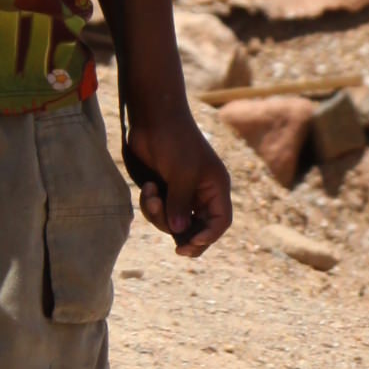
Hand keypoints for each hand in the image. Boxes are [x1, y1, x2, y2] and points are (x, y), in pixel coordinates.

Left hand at [128, 105, 231, 259]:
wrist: (152, 118)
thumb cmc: (174, 140)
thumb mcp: (181, 173)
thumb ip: (181, 204)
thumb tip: (179, 233)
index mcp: (215, 187)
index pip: (221, 221)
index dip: (209, 236)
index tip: (191, 243)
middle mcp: (201, 193)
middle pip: (198, 228)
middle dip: (183, 235)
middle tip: (177, 250)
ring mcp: (180, 192)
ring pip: (173, 222)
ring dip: (159, 215)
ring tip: (150, 194)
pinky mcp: (163, 190)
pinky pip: (158, 212)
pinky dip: (150, 205)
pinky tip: (147, 188)